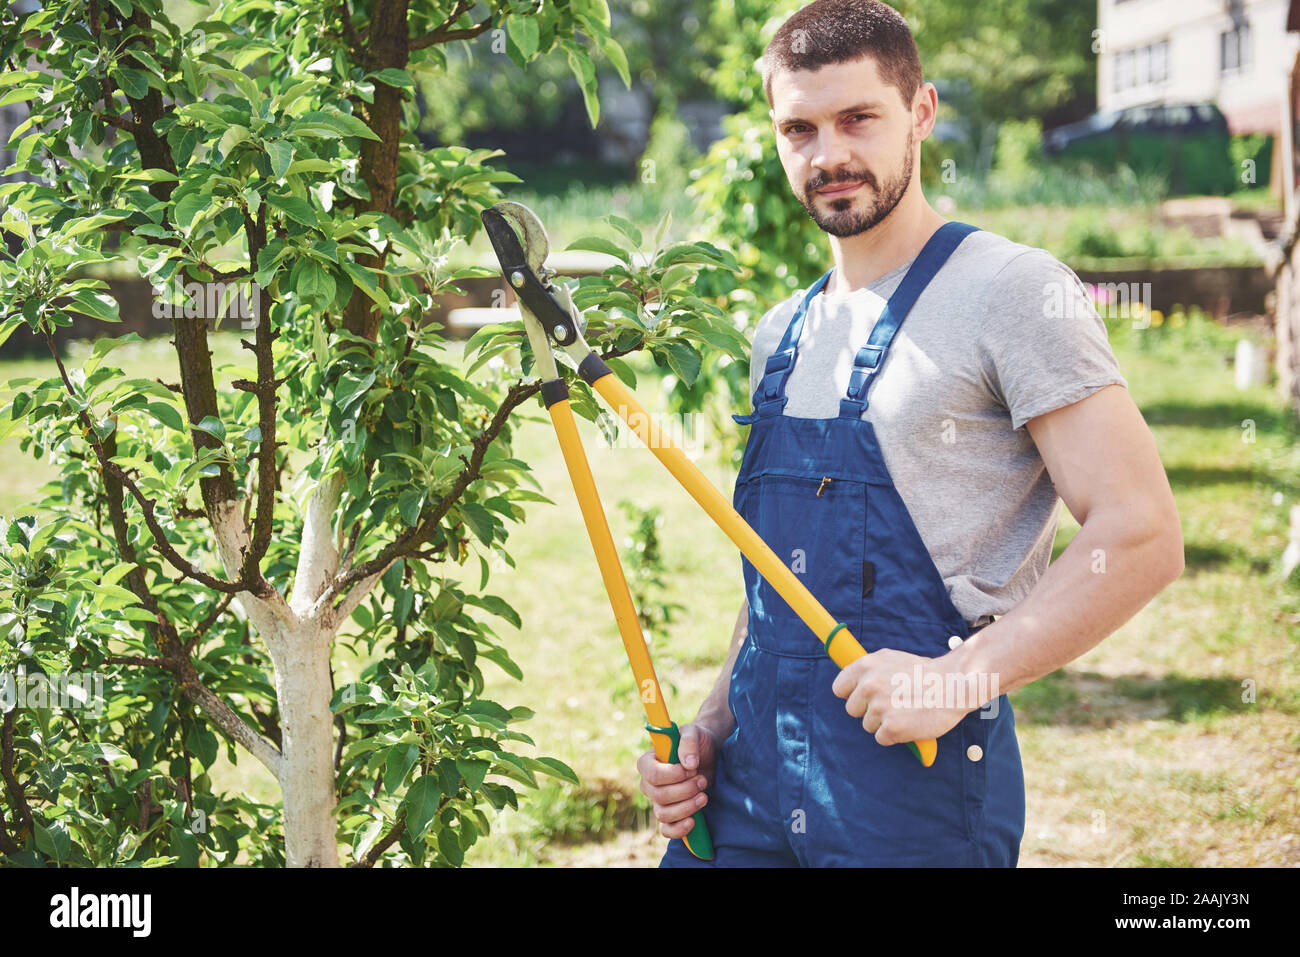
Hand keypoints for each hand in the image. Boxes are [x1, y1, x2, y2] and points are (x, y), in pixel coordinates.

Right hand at [635, 722, 716, 839]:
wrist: (710, 753)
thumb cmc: (697, 741)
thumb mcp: (694, 732)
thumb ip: (688, 742)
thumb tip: (688, 763)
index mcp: (648, 761)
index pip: (651, 774)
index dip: (672, 775)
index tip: (690, 769)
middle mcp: (649, 783)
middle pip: (659, 796)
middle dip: (685, 790)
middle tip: (702, 780)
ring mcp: (658, 800)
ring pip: (663, 814)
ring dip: (687, 807)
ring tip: (704, 795)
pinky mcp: (671, 814)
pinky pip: (667, 830)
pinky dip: (679, 829)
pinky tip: (693, 821)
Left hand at [830, 647, 976, 746]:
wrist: (953, 684)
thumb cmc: (924, 673)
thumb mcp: (891, 659)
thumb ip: (869, 670)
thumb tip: (850, 681)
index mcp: (865, 667)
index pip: (839, 689)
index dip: (852, 695)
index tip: (864, 698)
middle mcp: (868, 686)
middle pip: (852, 710)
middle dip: (869, 711)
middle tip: (892, 704)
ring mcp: (879, 707)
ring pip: (868, 725)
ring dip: (884, 723)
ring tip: (905, 711)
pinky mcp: (892, 727)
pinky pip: (882, 738)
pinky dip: (894, 736)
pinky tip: (909, 723)